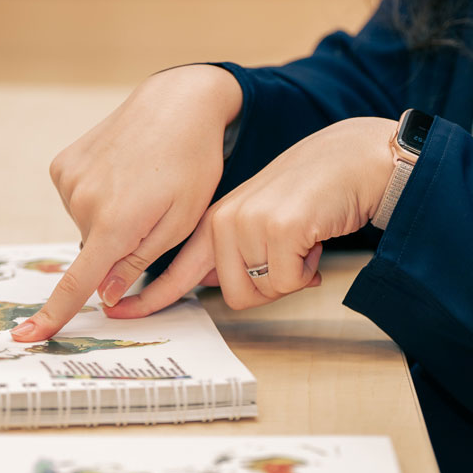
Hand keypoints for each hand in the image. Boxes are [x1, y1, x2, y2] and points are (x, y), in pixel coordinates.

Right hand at [11, 65, 242, 341]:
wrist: (176, 104)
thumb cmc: (191, 165)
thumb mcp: (181, 223)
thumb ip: (139, 261)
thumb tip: (106, 294)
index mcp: (115, 223)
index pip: (78, 281)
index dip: (54, 314)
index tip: (27, 336)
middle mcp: (83, 202)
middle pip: (94, 253)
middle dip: (119, 247)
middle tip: (153, 212)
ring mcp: (68, 180)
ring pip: (86, 226)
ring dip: (109, 220)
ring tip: (140, 186)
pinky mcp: (63, 164)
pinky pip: (77, 201)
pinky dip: (97, 198)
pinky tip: (122, 174)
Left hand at [104, 117, 396, 317]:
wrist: (354, 160)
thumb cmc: (314, 193)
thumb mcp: (260, 220)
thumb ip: (232, 251)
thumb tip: (211, 286)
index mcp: (216, 221)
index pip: (175, 268)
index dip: (148, 297)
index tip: (117, 312)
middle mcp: (225, 222)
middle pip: (234, 295)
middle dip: (270, 288)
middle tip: (292, 258)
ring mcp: (249, 223)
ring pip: (261, 292)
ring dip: (290, 278)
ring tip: (303, 242)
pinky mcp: (279, 228)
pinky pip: (288, 282)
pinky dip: (308, 271)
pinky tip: (315, 239)